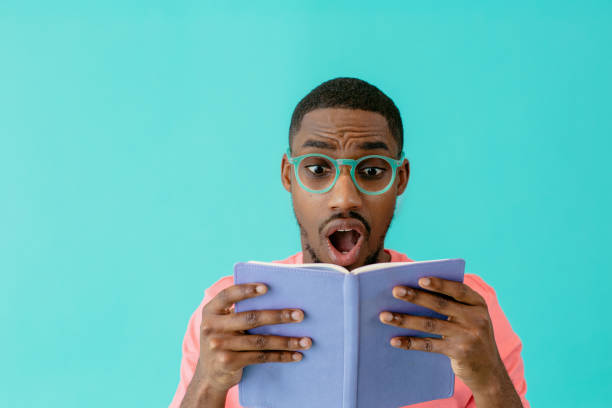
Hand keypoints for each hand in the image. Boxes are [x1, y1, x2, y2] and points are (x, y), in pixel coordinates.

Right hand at [197, 283, 311, 392]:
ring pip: (260, 340)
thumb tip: (277, 298)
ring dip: (286, 341)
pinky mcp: (229, 362)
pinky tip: (296, 355)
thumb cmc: (225, 340)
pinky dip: (281, 356)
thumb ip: (238, 311)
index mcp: (210, 311)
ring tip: (306, 340)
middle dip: (279, 316)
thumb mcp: (223, 323)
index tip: (267, 287)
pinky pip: (261, 357)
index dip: (246, 290)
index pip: (228, 295)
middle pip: (251, 318)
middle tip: (300, 315)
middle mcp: (211, 327)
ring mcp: (219, 346)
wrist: (209, 375)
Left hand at [378, 277, 505, 394]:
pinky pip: (430, 345)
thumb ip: (453, 304)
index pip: (458, 290)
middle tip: (395, 291)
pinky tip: (394, 340)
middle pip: (440, 305)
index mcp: (478, 304)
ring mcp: (468, 336)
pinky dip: (410, 342)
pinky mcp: (459, 352)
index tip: (420, 278)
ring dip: (405, 319)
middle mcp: (476, 318)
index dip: (439, 283)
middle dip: (416, 297)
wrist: (490, 372)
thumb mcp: (471, 317)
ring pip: (430, 324)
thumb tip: (415, 290)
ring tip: (385, 316)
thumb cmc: (472, 336)